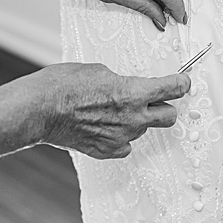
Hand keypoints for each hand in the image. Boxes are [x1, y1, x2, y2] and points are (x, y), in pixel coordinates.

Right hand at [38, 63, 190, 158]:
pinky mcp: (107, 151)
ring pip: (143, 129)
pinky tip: (105, 125)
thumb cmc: (65, 85)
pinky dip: (120, 136)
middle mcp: (133, 118)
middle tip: (156, 99)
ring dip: (137, 120)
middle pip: (169, 116)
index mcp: (134, 92)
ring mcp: (121, 137)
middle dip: (166, 106)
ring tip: (113, 110)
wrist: (40, 109)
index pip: (174, 89)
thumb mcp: (101, 71)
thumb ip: (123, 82)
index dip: (181, 83)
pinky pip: (125, 144)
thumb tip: (130, 87)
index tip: (183, 82)